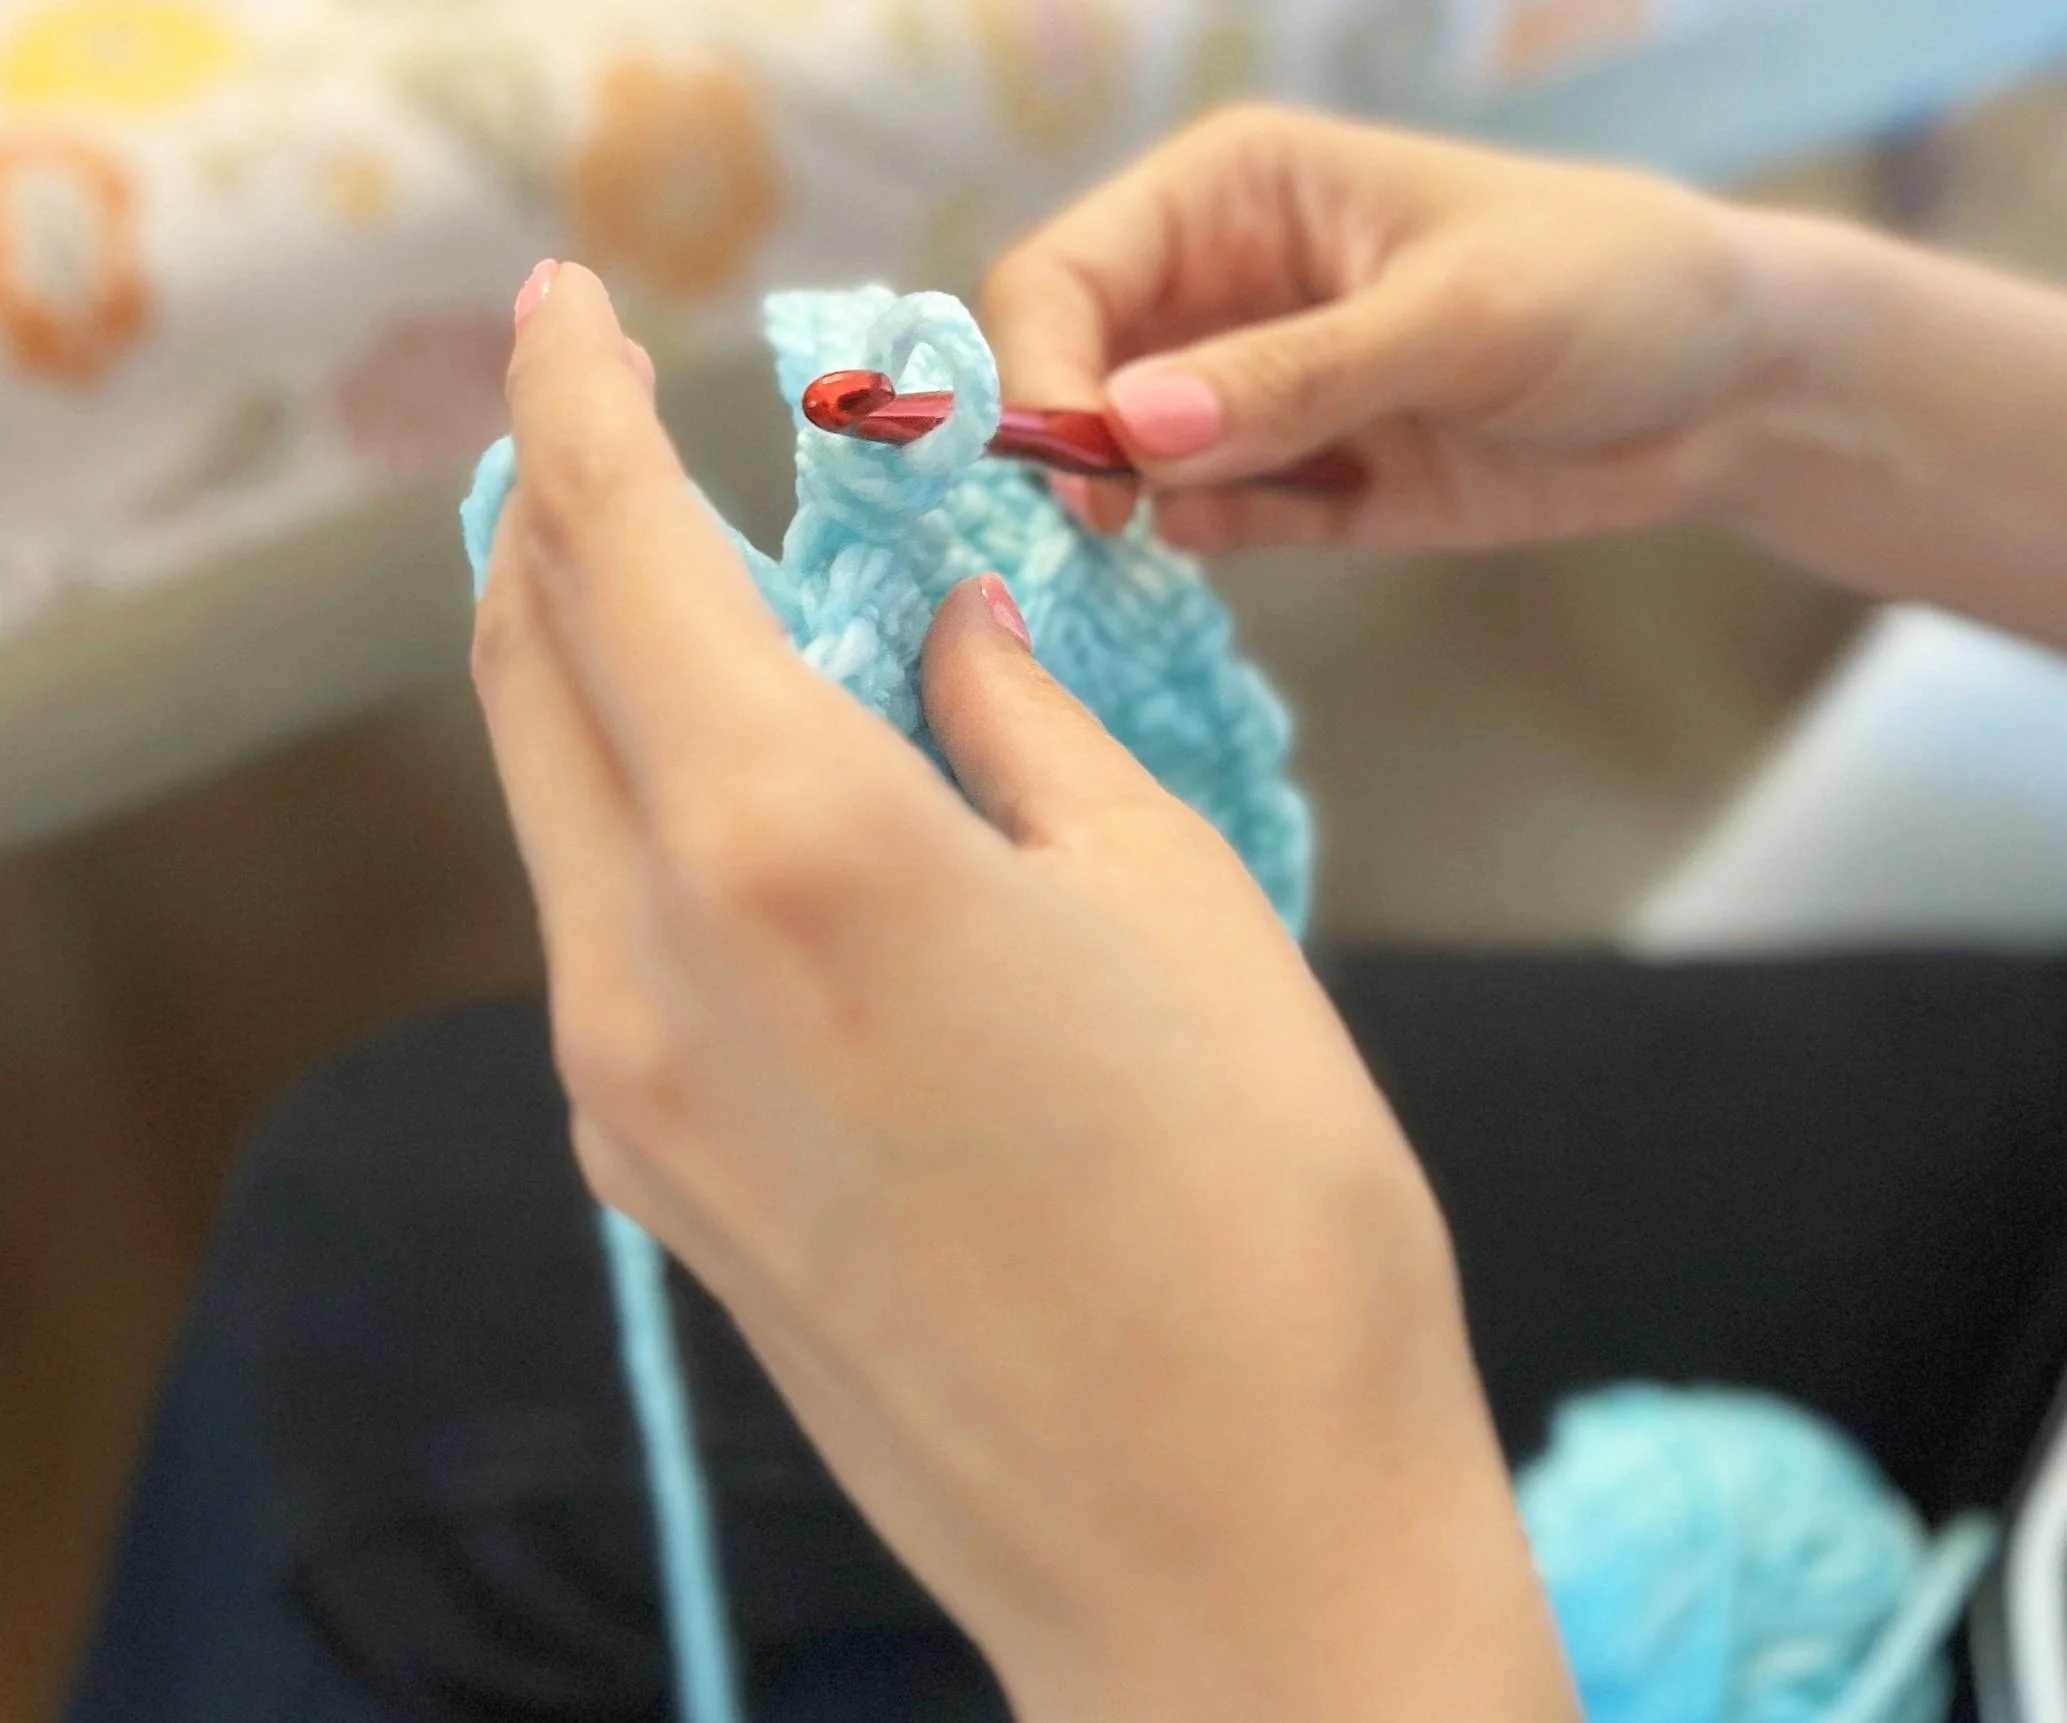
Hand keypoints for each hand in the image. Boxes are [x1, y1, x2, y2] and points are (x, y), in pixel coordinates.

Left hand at [474, 265, 1574, 1722]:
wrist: (1225, 1553)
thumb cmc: (1259, 1213)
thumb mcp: (1171, 904)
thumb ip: (1022, 736)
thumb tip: (947, 642)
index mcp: (788, 852)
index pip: (614, 550)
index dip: (576, 402)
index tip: (566, 308)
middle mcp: (651, 969)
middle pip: (531, 674)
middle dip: (556, 522)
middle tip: (616, 434)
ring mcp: (630, 1099)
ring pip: (555, 812)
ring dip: (598, 680)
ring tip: (699, 609)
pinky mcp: (659, 1191)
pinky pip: (602, 943)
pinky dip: (642, 826)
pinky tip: (749, 811)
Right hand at [982, 104, 1784, 552]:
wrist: (1731, 388)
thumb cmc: (1612, 289)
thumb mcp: (1458, 320)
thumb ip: (1293, 377)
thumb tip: (1127, 429)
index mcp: (1234, 193)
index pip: (1066, 274)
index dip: (1040, 369)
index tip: (1078, 469)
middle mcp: (1220, 286)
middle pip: (1071, 368)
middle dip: (1076, 447)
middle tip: (1115, 522)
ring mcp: (1253, 389)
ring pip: (1124, 455)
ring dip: (1138, 504)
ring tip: (1226, 514)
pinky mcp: (1296, 479)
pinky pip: (1205, 520)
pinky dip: (1211, 539)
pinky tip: (1279, 527)